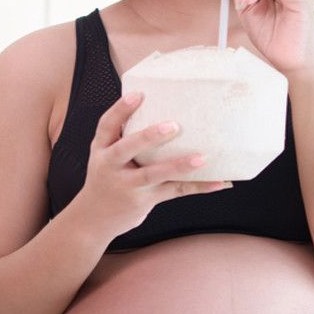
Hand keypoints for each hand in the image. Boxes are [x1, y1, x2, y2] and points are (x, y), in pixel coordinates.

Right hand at [74, 91, 232, 237]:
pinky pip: (174, 191)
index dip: (121, 109)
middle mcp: (111, 166)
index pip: (107, 125)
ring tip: (201, 158)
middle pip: (127, 149)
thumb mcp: (106, 155)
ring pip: (154, 175)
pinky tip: (219, 182)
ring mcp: (128, 185)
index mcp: (102, 149)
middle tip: (172, 126)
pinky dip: (198, 186)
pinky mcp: (144, 200)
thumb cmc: (107, 177)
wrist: (94, 218)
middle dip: (149, 137)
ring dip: (178, 166)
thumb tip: (160, 105)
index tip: (138, 95)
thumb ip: (124, 136)